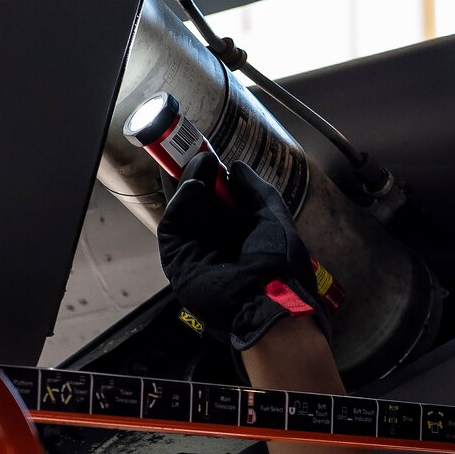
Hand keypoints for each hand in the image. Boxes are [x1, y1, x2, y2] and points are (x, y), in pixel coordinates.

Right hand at [156, 158, 330, 349]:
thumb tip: (236, 167)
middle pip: (199, 205)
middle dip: (200, 177)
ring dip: (190, 185)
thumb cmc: (280, 263)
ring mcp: (196, 253)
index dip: (215, 179)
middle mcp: (216, 243)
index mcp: (241, 235)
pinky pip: (174, 227)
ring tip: (200, 165)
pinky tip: (194, 187)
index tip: (213, 157)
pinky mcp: (179, 262)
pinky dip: (181, 204)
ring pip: (184, 213)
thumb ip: (255, 191)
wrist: (270, 300)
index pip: (220, 202)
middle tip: (201, 153)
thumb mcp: (272, 217)